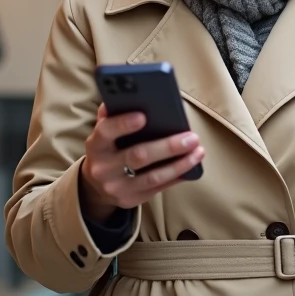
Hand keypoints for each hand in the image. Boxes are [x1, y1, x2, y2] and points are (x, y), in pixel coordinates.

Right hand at [79, 103, 204, 223]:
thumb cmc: (108, 147)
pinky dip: (177, 176)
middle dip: (167, 146)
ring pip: (152, 177)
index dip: (123, 124)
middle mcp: (103, 168)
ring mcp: (116, 187)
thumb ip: (114, 114)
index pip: (106, 132)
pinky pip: (157, 188)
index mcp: (96, 144)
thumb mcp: (104, 131)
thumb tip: (130, 95)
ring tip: (198, 151)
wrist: (96, 183)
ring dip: (179, 164)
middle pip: (138, 156)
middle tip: (191, 137)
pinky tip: (192, 166)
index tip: (144, 116)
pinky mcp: (129, 200)